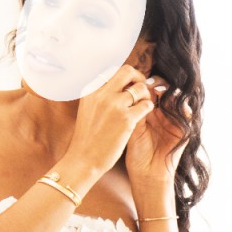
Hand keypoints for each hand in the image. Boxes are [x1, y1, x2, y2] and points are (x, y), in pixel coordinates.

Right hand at [67, 64, 154, 182]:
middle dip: (138, 78)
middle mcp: (101, 94)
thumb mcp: (87, 110)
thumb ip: (99, 97)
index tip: (129, 86)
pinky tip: (144, 115)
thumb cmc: (87, 139)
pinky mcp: (126, 119)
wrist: (83, 160)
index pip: (113, 71)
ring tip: (143, 105)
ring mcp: (114, 106)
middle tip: (141, 91)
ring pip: (140, 88)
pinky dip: (148, 108)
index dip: (125, 77)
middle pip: (127, 71)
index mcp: (90, 90)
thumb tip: (116, 87)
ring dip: (146, 95)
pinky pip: (146, 104)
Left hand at [125, 84, 186, 205]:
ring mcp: (173, 121)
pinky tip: (172, 101)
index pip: (149, 90)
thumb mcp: (132, 129)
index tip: (137, 81)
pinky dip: (181, 105)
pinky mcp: (183, 129)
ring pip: (176, 98)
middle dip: (158, 84)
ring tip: (160, 91)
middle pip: (164, 90)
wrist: (148, 174)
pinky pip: (187, 112)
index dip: (144, 84)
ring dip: (169, 92)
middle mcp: (162, 114)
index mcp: (148, 113)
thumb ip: (133, 110)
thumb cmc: (136, 155)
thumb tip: (129, 89)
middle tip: (150, 83)